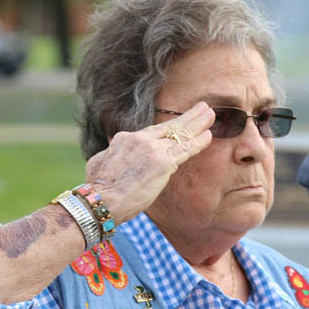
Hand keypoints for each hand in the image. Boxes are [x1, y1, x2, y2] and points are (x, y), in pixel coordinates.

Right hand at [84, 102, 214, 224]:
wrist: (100, 200)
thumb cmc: (97, 188)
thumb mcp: (98, 162)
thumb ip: (110, 154)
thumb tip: (112, 151)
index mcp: (125, 139)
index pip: (152, 132)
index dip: (168, 129)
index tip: (179, 125)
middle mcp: (139, 139)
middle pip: (169, 126)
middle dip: (188, 117)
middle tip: (203, 108)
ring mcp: (152, 149)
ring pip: (180, 134)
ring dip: (198, 124)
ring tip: (211, 115)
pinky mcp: (162, 163)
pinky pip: (185, 150)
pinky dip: (198, 142)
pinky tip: (209, 135)